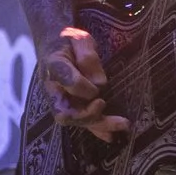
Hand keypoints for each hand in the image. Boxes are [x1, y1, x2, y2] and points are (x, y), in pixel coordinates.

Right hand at [42, 28, 130, 143]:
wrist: (54, 46)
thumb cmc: (68, 41)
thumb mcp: (79, 39)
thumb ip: (88, 56)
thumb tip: (100, 84)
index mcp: (53, 65)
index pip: (64, 78)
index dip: (80, 86)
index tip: (97, 87)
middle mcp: (53, 88)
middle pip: (65, 111)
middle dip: (87, 114)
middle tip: (104, 105)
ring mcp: (60, 101)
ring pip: (75, 120)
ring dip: (98, 124)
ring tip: (123, 124)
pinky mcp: (69, 107)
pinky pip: (81, 122)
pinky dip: (97, 129)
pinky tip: (112, 135)